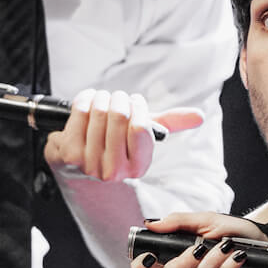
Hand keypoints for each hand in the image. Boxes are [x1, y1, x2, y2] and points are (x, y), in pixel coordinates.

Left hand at [42, 89, 203, 181]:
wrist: (78, 165)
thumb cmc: (115, 145)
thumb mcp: (143, 135)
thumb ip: (170, 123)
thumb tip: (199, 116)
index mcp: (138, 167)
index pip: (140, 127)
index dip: (137, 106)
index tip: (134, 102)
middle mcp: (114, 171)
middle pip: (119, 115)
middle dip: (118, 98)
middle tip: (117, 98)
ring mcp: (89, 164)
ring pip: (99, 111)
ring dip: (101, 97)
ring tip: (102, 99)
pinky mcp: (68, 153)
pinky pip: (79, 112)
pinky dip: (84, 99)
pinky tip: (87, 102)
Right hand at [133, 211, 267, 267]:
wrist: (265, 243)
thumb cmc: (236, 232)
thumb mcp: (208, 220)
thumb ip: (178, 222)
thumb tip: (150, 224)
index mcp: (179, 252)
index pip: (151, 263)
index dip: (143, 265)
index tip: (148, 259)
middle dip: (182, 264)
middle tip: (197, 250)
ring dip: (213, 259)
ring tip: (228, 246)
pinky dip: (227, 267)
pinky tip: (238, 257)